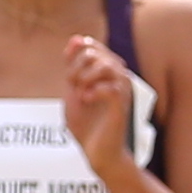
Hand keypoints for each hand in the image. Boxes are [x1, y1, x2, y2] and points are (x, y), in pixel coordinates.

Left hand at [59, 33, 131, 160]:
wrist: (96, 154)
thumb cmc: (87, 124)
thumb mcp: (73, 89)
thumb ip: (73, 64)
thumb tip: (77, 37)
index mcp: (108, 72)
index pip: (92, 46)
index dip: (74, 56)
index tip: (69, 77)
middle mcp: (119, 78)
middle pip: (95, 54)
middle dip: (76, 68)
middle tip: (73, 87)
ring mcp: (122, 92)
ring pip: (107, 66)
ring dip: (85, 77)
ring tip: (81, 92)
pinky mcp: (121, 108)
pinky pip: (111, 88)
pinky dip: (93, 92)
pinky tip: (86, 100)